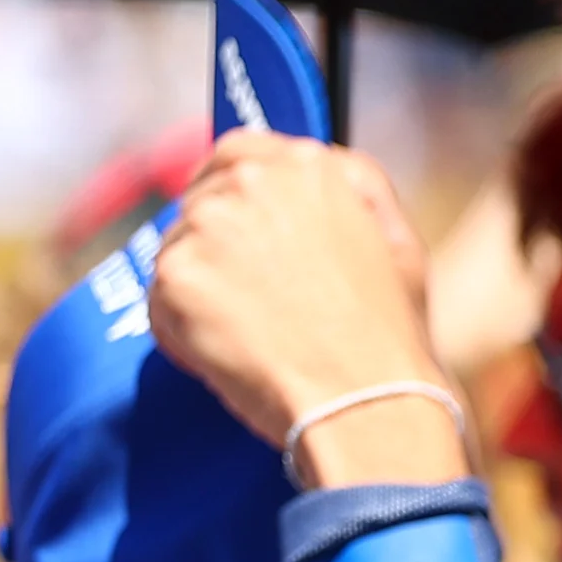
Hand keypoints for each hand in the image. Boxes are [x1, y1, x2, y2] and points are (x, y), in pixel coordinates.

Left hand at [146, 130, 463, 486]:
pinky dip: (186, 332)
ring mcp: (204, 227)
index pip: (239, 155)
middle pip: (202, 202)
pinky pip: (161, 302)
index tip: (246, 238)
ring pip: (179, 251)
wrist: (365, 406)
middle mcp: (249, 181)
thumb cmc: (389, 336)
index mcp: (307, 165)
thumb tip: (318, 168)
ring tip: (252, 334)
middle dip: (220, 247)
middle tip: (257, 301)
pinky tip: (231, 355)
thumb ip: (354, 189)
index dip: (237, 198)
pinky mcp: (173, 277)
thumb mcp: (399, 241)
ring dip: (203, 289)